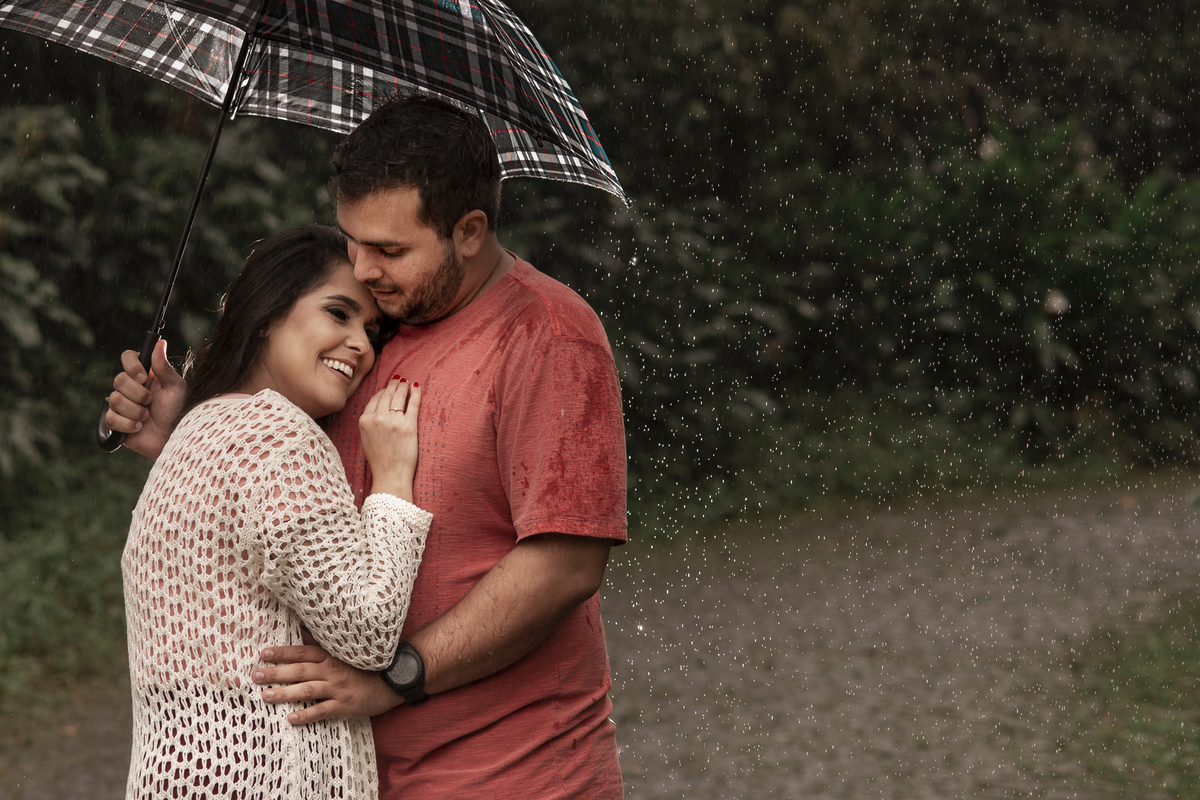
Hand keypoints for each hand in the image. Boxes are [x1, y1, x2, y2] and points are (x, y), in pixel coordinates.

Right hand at [104, 339, 186, 458]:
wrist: (172, 438)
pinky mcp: (115, 422)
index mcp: (145, 375)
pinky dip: (127, 424)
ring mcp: (121, 404)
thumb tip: (160, 343)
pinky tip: (139, 427)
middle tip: (150, 402)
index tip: (144, 377)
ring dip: (135, 410)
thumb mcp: (176, 388)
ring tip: (147, 416)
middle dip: (137, 394)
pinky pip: (111, 418)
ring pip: (114, 399)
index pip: (128, 357)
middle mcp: (131, 387)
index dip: (132, 365)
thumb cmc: (178, 412)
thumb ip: (164, 367)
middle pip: (119, 379)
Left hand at [253, 643, 401, 723]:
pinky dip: (306, 715)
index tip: (263, 653)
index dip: (283, 653)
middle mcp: (333, 671)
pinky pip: (322, 711)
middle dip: (276, 673)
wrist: (395, 678)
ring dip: (285, 693)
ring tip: (266, 696)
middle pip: (300, 671)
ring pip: (307, 690)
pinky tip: (291, 719)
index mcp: (332, 656)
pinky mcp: (345, 706)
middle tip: (256, 675)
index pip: (303, 652)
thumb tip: (303, 631)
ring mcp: (338, 689)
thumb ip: (324, 644)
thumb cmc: (369, 664)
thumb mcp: (347, 650)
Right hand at [359, 377, 421, 500]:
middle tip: (399, 380)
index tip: (388, 388)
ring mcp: (394, 421)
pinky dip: (416, 393)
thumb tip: (378, 407)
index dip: (383, 392)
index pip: (375, 399)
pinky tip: (417, 388)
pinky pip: (413, 404)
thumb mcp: (365, 438)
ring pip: (399, 397)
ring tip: (407, 383)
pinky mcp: (409, 426)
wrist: (390, 475)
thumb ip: (369, 422)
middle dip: (394, 385)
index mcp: (365, 420)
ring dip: (404, 387)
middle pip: (387, 395)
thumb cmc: (379, 460)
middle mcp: (378, 418)